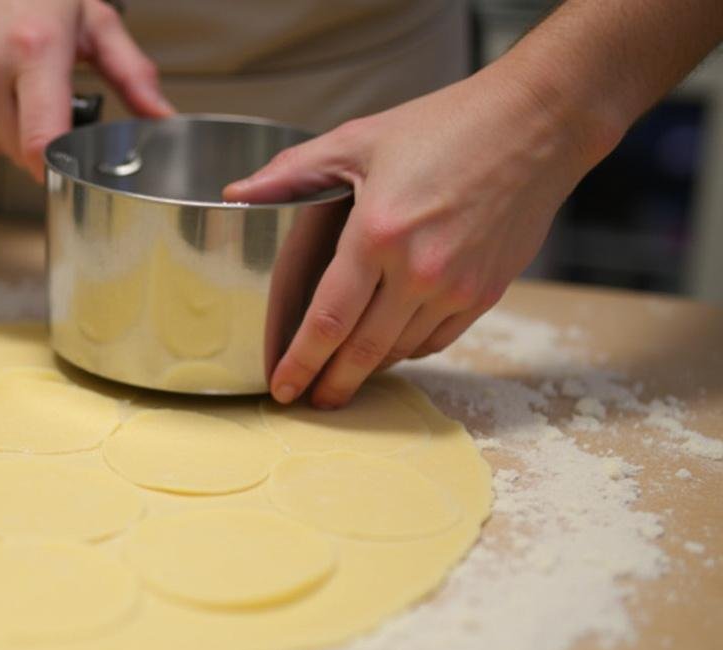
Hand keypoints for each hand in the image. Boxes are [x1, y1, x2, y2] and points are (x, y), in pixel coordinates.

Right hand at [0, 0, 173, 181]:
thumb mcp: (89, 15)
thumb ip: (131, 71)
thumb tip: (161, 116)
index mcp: (31, 48)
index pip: (43, 141)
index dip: (65, 168)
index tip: (80, 171)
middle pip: (26, 154)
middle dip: (49, 143)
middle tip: (58, 103)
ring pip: (2, 149)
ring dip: (20, 132)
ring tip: (22, 85)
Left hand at [225, 69, 610, 407]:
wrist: (537, 125)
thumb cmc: (445, 125)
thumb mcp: (359, 139)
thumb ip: (292, 172)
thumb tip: (234, 193)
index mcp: (378, 234)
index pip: (328, 320)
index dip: (300, 361)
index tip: (281, 387)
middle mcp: (419, 271)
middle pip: (362, 352)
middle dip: (330, 385)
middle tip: (307, 402)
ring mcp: (457, 287)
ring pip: (399, 351)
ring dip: (366, 369)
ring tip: (341, 377)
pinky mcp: (485, 293)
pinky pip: (436, 341)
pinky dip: (406, 350)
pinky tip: (387, 348)